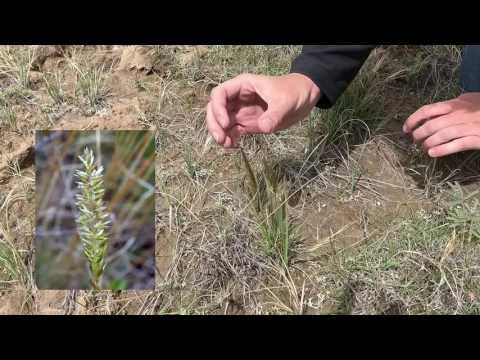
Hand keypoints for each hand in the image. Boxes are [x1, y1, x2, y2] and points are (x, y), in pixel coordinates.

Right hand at [206, 73, 320, 147]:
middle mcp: (238, 98)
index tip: (225, 123)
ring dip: (220, 133)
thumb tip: (263, 127)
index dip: (217, 108)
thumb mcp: (285, 102)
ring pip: (221, 122)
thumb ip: (274, 114)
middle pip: (215, 109)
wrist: (305, 97)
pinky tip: (232, 146)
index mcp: (243, 86)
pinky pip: (232, 131)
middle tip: (220, 138)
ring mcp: (242, 111)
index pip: (219, 94)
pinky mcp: (247, 123)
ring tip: (226, 145)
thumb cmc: (294, 92)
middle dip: (214, 124)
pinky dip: (229, 138)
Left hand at [403, 93, 479, 157]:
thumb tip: (430, 114)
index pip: (427, 110)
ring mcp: (470, 126)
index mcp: (456, 104)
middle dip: (419, 135)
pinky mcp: (478, 138)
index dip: (412, 120)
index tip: (405, 129)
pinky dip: (443, 149)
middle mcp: (461, 114)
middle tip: (415, 141)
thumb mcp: (468, 101)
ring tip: (423, 148)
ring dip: (428, 143)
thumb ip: (451, 105)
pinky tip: (432, 153)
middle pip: (432, 125)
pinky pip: (457, 144)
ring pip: (442, 135)